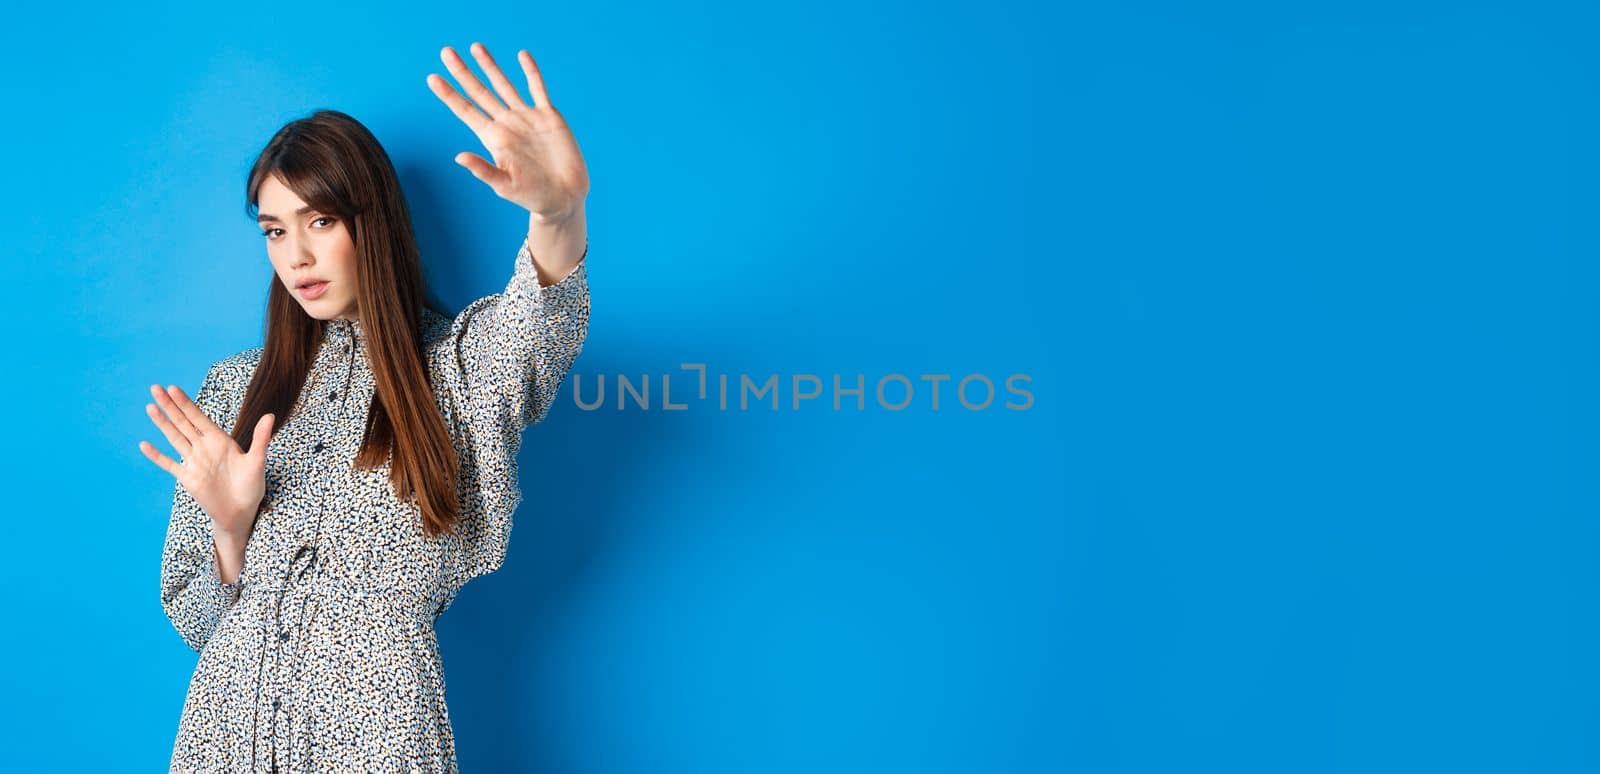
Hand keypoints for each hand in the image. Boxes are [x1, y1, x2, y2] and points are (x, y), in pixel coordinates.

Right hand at [138, 384, 274, 540]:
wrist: (241, 512)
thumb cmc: (251, 486)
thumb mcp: (257, 461)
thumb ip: (260, 438)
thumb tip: (270, 416)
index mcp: (220, 441)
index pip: (199, 417)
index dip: (186, 403)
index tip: (173, 387)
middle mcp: (204, 448)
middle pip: (183, 423)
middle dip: (170, 406)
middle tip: (155, 388)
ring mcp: (194, 462)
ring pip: (174, 438)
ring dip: (162, 423)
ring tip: (150, 407)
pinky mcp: (188, 478)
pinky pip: (169, 465)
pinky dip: (157, 456)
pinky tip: (144, 445)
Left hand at [427, 42, 589, 223]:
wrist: (564, 197)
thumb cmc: (533, 196)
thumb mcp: (505, 186)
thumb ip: (484, 170)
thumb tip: (458, 157)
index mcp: (493, 139)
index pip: (465, 111)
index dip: (449, 94)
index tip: (432, 78)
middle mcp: (506, 124)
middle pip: (480, 92)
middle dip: (463, 72)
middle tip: (446, 51)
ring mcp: (527, 118)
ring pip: (505, 85)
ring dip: (490, 66)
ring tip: (476, 47)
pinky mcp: (549, 117)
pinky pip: (538, 89)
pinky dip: (531, 72)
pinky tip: (522, 55)